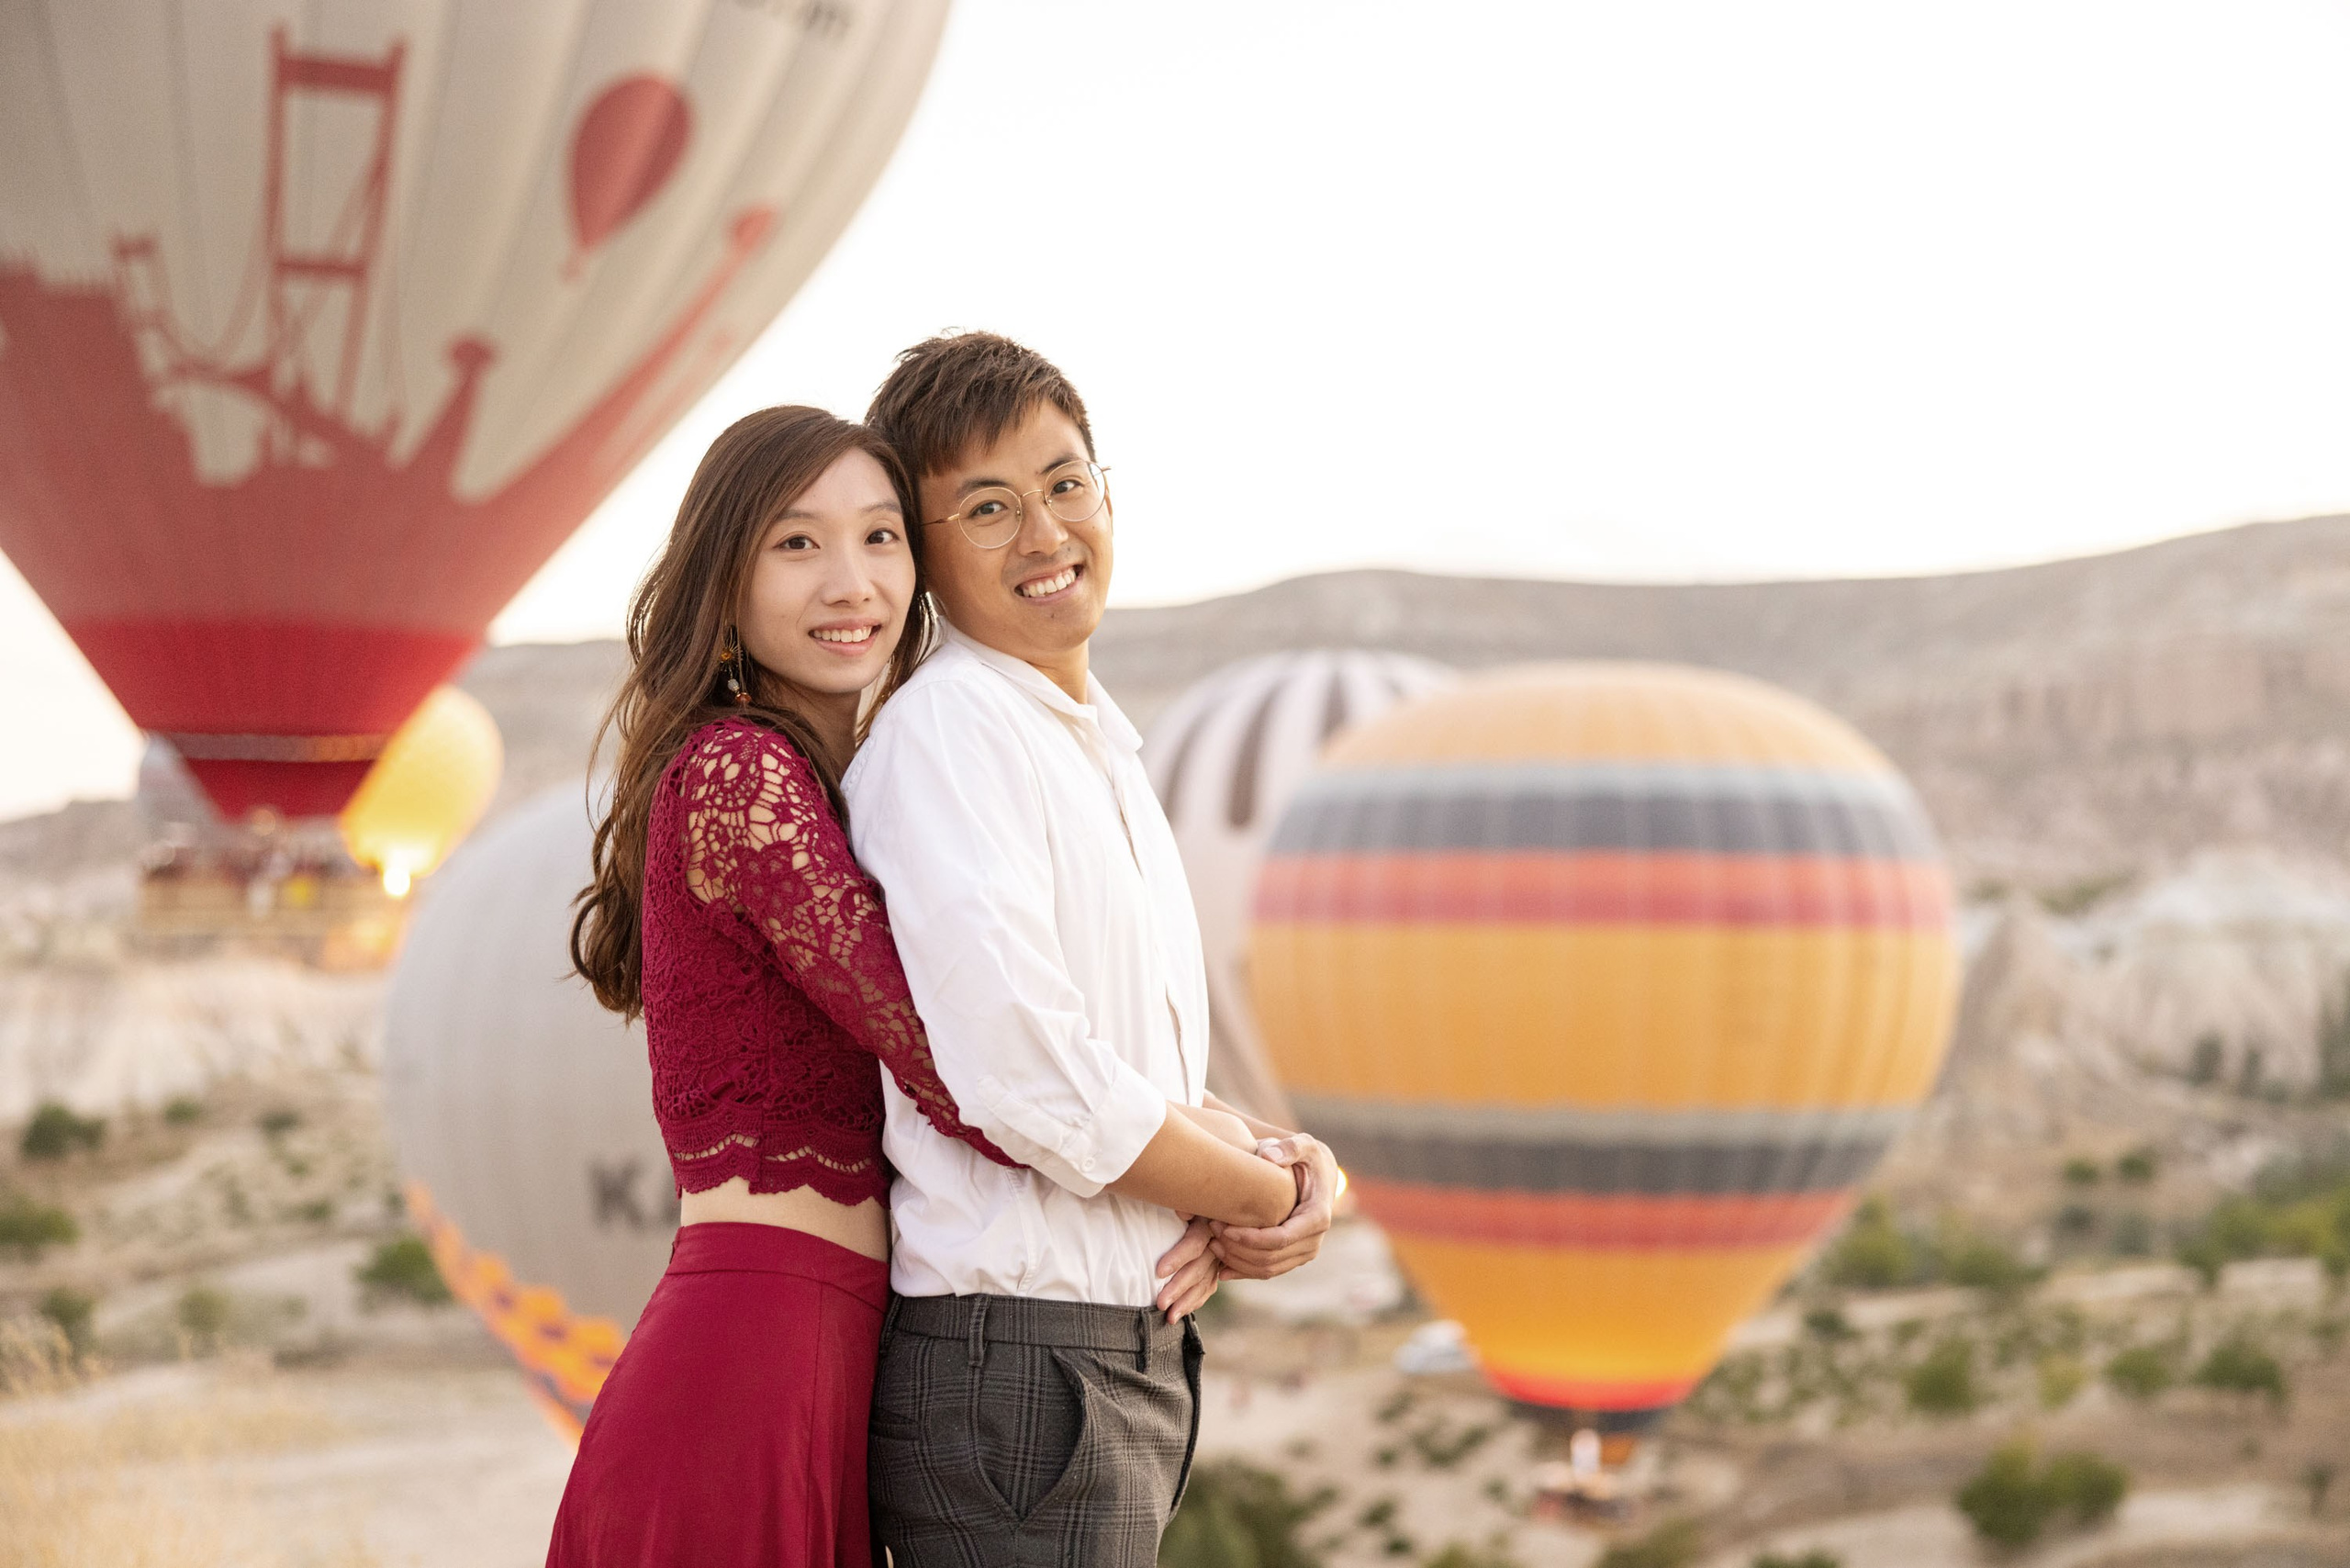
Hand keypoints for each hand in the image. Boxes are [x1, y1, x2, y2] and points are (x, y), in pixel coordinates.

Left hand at [1152, 1213, 1222, 1322]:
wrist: (1218, 1210)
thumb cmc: (1195, 1202)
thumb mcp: (1193, 1200)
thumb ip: (1186, 1205)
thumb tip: (1181, 1210)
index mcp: (1208, 1225)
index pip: (1193, 1245)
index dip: (1177, 1258)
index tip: (1159, 1272)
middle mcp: (1217, 1244)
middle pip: (1198, 1270)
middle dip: (1178, 1288)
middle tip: (1160, 1304)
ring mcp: (1220, 1259)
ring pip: (1204, 1284)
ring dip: (1186, 1302)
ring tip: (1169, 1318)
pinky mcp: (1218, 1269)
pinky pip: (1208, 1289)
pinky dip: (1195, 1302)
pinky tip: (1181, 1313)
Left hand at [1210, 1134, 1337, 1279]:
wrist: (1319, 1176)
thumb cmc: (1307, 1158)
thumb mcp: (1304, 1146)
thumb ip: (1289, 1147)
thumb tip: (1269, 1157)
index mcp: (1317, 1217)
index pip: (1280, 1239)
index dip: (1250, 1238)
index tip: (1223, 1227)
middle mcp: (1314, 1241)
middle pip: (1271, 1259)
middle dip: (1238, 1249)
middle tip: (1211, 1231)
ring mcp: (1304, 1253)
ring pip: (1267, 1270)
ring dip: (1237, 1261)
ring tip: (1211, 1243)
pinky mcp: (1293, 1258)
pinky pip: (1267, 1272)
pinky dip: (1243, 1270)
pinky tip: (1220, 1266)